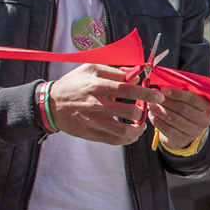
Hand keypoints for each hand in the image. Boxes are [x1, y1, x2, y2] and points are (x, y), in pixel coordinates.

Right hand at [46, 64, 160, 144]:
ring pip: (123, 131)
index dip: (146, 93)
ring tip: (141, 124)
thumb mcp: (91, 69)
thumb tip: (135, 76)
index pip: (127, 90)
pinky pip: (114, 141)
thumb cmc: (73, 84)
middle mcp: (96, 105)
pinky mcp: (91, 133)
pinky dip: (128, 139)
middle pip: (128, 111)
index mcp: (97, 86)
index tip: (158, 96)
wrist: (51, 104)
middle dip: (143, 111)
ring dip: (138, 129)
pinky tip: (132, 134)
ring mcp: (93, 121)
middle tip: (147, 109)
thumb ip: (115, 72)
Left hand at [147, 85, 209, 151]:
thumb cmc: (183, 109)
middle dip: (166, 102)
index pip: (193, 99)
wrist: (182, 132)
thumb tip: (161, 87)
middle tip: (154, 97)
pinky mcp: (183, 140)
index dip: (177, 94)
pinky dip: (158, 122)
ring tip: (151, 105)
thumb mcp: (186, 100)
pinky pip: (168, 130)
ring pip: (174, 119)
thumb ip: (179, 92)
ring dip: (160, 111)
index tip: (163, 89)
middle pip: (183, 109)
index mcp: (207, 107)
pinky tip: (152, 116)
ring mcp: (194, 132)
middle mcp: (204, 120)